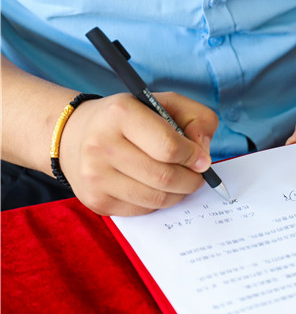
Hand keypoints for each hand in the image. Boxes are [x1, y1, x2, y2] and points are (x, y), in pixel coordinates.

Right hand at [59, 92, 217, 215]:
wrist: (73, 134)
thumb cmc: (129, 119)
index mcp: (120, 114)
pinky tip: (155, 188)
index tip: (202, 160)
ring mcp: (95, 176)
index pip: (169, 147)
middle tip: (196, 176)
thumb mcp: (164, 103)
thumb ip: (197, 119)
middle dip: (191, 180)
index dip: (194, 157)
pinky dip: (158, 203)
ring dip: (178, 194)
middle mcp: (101, 145)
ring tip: (180, 182)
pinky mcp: (95, 200)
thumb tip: (203, 155)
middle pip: (165, 178)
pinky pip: (143, 211)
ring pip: (157, 199)